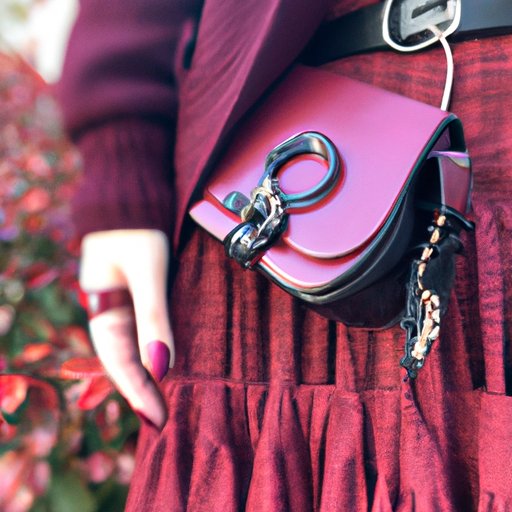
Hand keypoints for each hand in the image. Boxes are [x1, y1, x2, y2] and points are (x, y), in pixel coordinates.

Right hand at [79, 229, 173, 428]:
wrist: (135, 192)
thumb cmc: (138, 229)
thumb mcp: (147, 272)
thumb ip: (153, 316)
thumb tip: (161, 366)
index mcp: (101, 308)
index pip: (118, 361)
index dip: (136, 391)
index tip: (157, 418)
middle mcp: (111, 310)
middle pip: (125, 359)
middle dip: (143, 390)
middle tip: (164, 421)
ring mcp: (125, 303)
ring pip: (135, 348)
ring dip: (149, 375)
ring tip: (166, 403)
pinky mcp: (142, 294)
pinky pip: (146, 330)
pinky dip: (155, 351)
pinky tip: (167, 365)